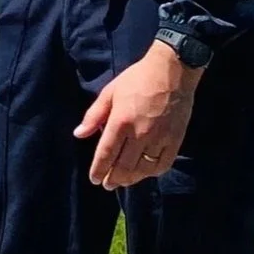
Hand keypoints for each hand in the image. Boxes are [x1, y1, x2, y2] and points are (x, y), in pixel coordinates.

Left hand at [74, 40, 201, 189]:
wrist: (173, 70)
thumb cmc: (138, 78)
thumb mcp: (111, 91)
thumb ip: (94, 115)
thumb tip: (78, 135)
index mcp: (121, 121)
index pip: (106, 154)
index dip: (98, 170)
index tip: (94, 179)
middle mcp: (139, 134)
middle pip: (123, 167)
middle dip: (113, 179)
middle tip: (107, 184)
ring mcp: (159, 139)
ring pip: (142, 169)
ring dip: (130, 179)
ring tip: (123, 181)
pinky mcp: (174, 140)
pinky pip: (162, 165)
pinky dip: (152, 172)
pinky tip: (144, 172)